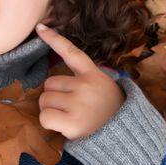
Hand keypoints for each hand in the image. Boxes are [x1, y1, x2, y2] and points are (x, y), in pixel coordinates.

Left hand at [36, 23, 125, 140]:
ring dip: (51, 110)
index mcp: (93, 74)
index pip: (71, 52)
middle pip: (49, 84)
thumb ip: (82, 80)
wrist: (125, 136)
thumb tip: (52, 82)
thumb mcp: (102, 88)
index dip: (54, 39)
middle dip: (54, 96)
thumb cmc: (108, 112)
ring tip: (70, 117)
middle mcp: (86, 85)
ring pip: (44, 100)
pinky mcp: (73, 122)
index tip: (40, 27)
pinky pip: (45, 117)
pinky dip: (49, 123)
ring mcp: (79, 103)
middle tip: (71, 107)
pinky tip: (64, 126)